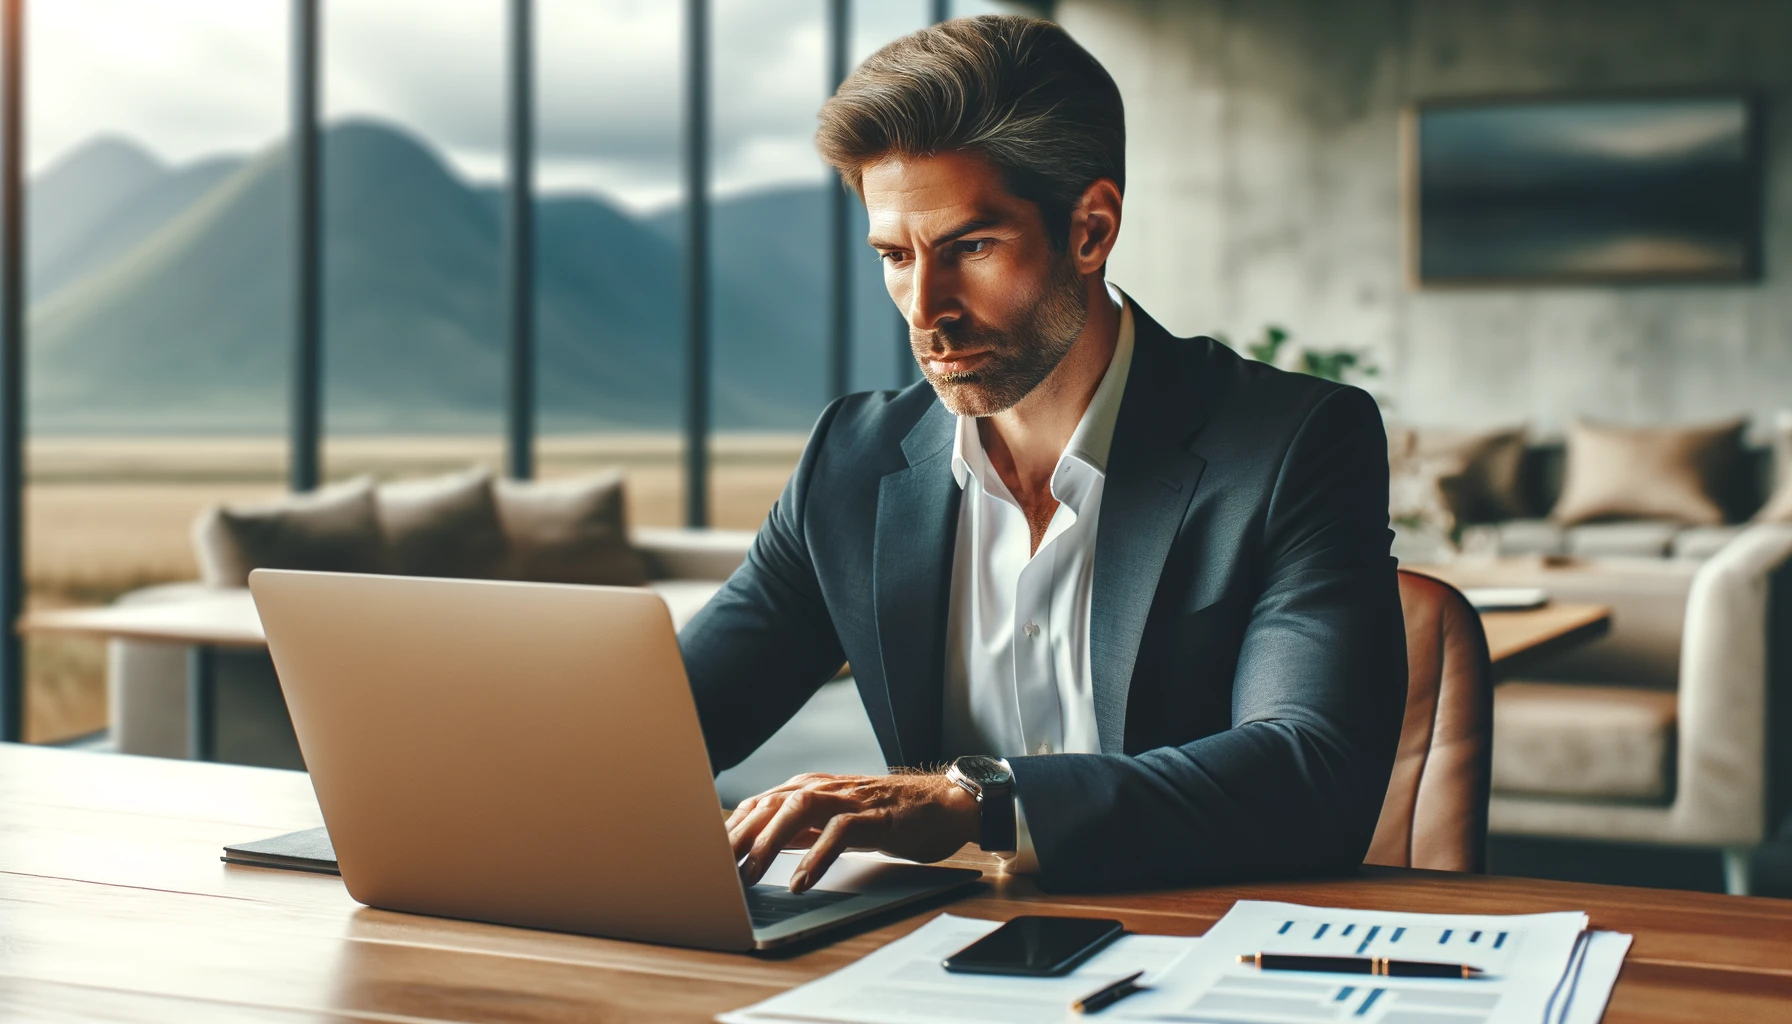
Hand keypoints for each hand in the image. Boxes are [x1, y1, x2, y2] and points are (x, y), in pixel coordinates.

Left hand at [725, 772, 980, 892]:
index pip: (758, 804)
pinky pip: (840, 831)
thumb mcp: (834, 820)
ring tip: (749, 876)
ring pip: (798, 810)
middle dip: (739, 838)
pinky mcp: (876, 816)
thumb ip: (800, 829)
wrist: (944, 805)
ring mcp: (850, 799)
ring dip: (769, 843)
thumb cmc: (888, 815)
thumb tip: (759, 848)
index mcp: (811, 788)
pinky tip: (801, 880)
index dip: (730, 830)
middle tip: (715, 872)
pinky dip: (816, 855)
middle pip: (770, 804)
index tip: (705, 859)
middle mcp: (825, 788)